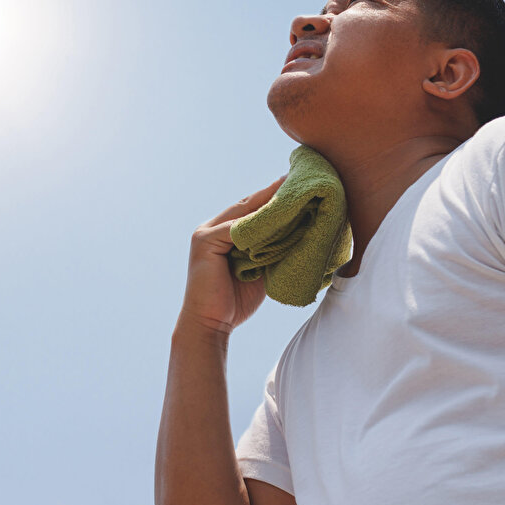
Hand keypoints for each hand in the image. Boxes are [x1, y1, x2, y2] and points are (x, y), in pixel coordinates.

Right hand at [179, 176, 285, 336]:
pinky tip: (277, 215)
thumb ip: (270, 250)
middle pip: (248, 204)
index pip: (252, 209)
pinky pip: (235, 228)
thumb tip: (300, 234)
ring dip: (268, 201)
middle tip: (298, 178)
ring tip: (293, 190)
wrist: (211, 326)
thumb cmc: (235, 302)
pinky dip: (256, 222)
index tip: (297, 185)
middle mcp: (212, 228)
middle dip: (273, 192)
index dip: (274, 198)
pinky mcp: (205, 242)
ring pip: (243, 212)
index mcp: (223, 233)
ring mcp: (206, 233)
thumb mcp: (259, 269)